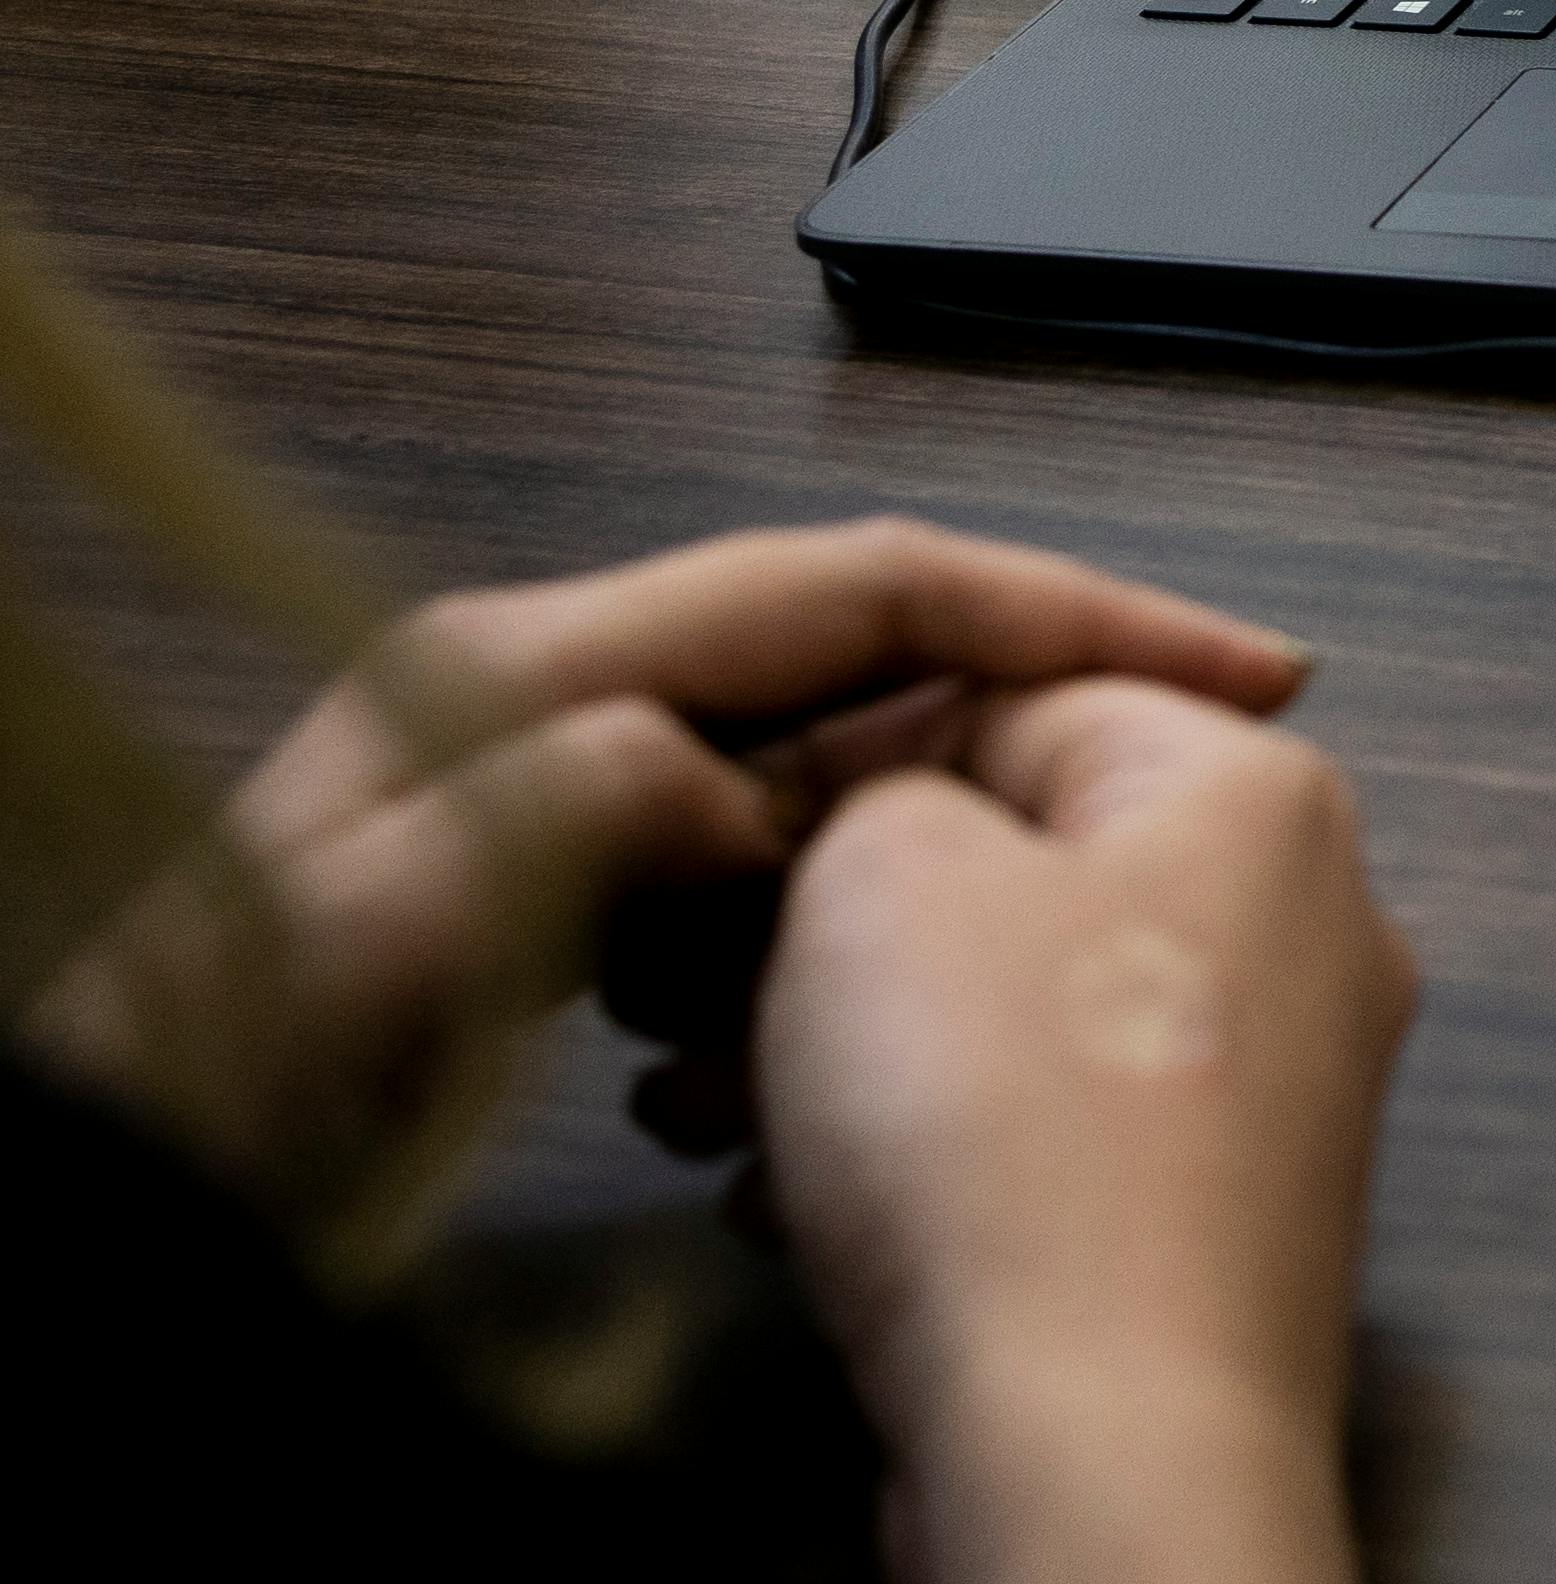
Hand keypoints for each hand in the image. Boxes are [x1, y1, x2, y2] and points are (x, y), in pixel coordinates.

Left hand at [17, 522, 1309, 1239]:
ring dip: (940, 838)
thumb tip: (749, 786)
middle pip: (866, 657)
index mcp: (531, 662)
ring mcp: (553, 783)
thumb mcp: (375, 940)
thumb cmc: (202, 1080)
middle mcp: (554, 691)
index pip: (866, 582)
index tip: (1235, 669)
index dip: (1069, 611)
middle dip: (1040, 712)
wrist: (104, 1181)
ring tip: (1038, 918)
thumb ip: (567, 815)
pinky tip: (862, 1020)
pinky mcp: (556, 888)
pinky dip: (843, 927)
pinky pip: (753, 877)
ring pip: (820, 773)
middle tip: (1194, 791)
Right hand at [757, 677, 1415, 1583]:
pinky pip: (1034, 1135)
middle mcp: (1304, 919)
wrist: (1096, 1440)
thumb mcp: (887, 874)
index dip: (837, 756)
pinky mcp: (1209, 1222)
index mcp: (1258, 793)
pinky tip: (777, 1197)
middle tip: (674, 984)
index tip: (709, 837)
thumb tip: (871, 822)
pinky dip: (907, 1148)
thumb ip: (875, 790)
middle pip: (1014, 864)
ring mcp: (1269, 1083)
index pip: (1021, 692)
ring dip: (836, 1043)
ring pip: (1008, 1011)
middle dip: (821, 922)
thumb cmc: (1008, 1136)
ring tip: (691, 1100)